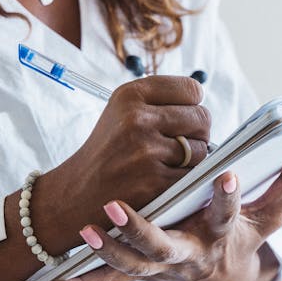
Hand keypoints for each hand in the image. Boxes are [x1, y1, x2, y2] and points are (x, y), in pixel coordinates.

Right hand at [32, 75, 210, 255]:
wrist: (79, 192)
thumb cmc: (109, 149)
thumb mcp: (122, 110)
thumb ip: (160, 100)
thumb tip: (202, 103)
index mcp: (130, 94)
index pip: (192, 89)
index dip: (192, 105)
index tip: (181, 117)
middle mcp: (137, 119)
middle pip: (202, 118)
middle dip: (197, 132)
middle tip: (179, 143)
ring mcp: (146, 151)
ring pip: (201, 149)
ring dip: (193, 159)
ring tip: (168, 162)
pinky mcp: (154, 182)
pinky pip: (193, 176)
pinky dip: (187, 181)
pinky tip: (166, 180)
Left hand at [47, 148, 281, 280]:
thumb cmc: (244, 239)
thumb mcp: (268, 216)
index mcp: (219, 235)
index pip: (224, 214)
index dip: (225, 197)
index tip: (223, 172)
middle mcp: (188, 255)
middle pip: (164, 247)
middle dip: (141, 229)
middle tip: (117, 207)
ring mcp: (160, 269)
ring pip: (131, 265)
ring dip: (107, 250)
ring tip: (86, 229)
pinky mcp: (139, 275)